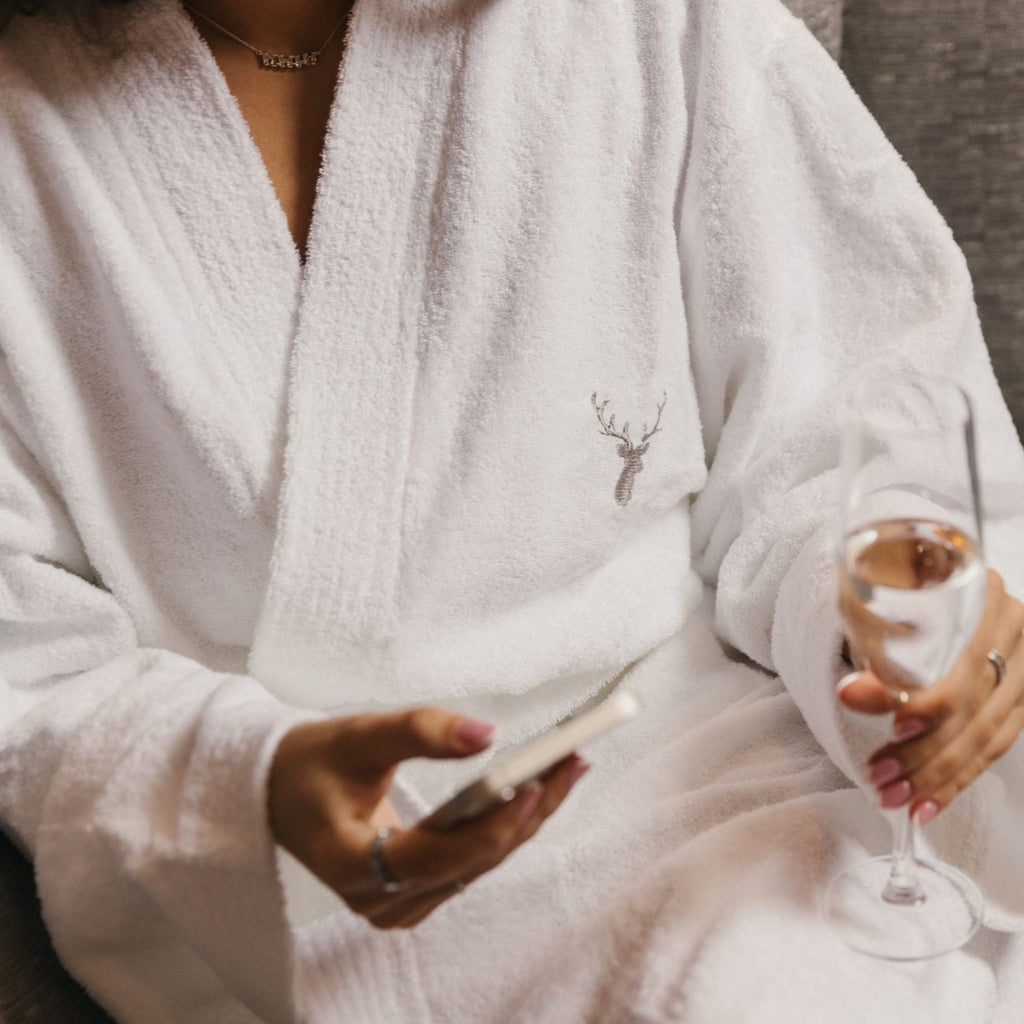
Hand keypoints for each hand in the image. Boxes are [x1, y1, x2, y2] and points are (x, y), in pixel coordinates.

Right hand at [268, 709, 587, 928]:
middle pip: (470, 862)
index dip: (488, 824)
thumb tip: (488, 733)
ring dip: (527, 816)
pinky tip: (541, 788)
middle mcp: (378, 897)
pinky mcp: (416, 891)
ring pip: (480, 865)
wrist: (280, 791)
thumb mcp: (358, 735)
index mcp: (349, 864)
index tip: (535, 782)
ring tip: (569, 765)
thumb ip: (420, 730)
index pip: (434, 856)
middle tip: (573, 759)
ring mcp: (399, 902)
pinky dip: (507, 824)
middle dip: (526, 810)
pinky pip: (474, 862)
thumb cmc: (313, 762)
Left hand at [839, 569, 1023, 823]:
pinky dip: (957, 778)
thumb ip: (869, 638)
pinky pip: (994, 747)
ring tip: (894, 796)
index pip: (964, 660)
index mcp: (981, 595)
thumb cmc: (890, 586)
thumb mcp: (875, 598)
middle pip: (975, 705)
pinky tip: (927, 803)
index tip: (896, 725)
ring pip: (986, 734)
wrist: (916, 585)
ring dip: (937, 775)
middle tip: (879, 777)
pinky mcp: (1020, 700)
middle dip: (924, 751)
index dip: (933, 700)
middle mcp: (1014, 628)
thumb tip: (851, 692)